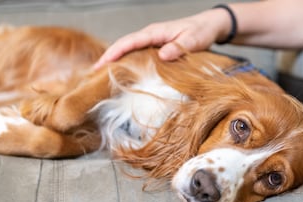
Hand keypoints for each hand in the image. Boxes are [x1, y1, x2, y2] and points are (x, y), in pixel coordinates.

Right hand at [93, 9, 230, 69]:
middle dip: (108, 57)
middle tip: (94, 72)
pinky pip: (137, 53)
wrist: (209, 26)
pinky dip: (127, 60)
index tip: (102, 64)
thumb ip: (179, 47)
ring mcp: (152, 40)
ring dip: (115, 59)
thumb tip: (162, 55)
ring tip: (102, 74)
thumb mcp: (194, 40)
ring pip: (129, 49)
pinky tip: (122, 71)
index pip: (130, 41)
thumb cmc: (201, 32)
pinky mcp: (156, 46)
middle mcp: (151, 35)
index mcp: (156, 32)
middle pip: (124, 44)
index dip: (114, 52)